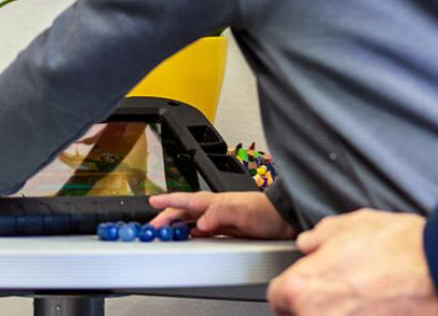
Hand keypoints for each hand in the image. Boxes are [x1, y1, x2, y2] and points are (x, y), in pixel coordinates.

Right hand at [147, 191, 296, 238]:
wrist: (285, 220)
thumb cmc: (267, 211)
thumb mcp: (242, 210)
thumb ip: (220, 213)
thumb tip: (200, 222)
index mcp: (215, 201)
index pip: (186, 200)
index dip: (168, 201)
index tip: (152, 201)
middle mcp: (215, 208)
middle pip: (184, 212)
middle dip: (166, 217)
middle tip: (152, 227)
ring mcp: (220, 219)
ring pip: (191, 221)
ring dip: (176, 226)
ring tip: (163, 232)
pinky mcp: (227, 230)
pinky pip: (202, 231)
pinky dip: (190, 234)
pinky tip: (188, 238)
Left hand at [267, 209, 437, 315]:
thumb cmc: (399, 248)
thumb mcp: (349, 224)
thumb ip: (318, 237)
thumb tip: (308, 244)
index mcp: (300, 289)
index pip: (278, 297)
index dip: (293, 288)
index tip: (308, 285)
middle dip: (317, 305)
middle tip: (343, 291)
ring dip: (339, 314)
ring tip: (365, 300)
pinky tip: (378, 309)